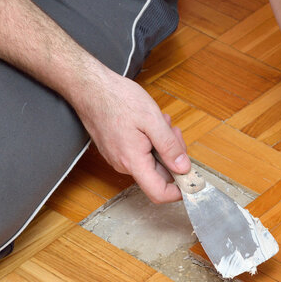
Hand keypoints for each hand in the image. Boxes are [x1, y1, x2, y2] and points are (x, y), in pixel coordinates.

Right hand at [71, 70, 190, 202]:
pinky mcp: (116, 151)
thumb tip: (183, 168)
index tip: (191, 179)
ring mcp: (118, 159)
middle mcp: (124, 165)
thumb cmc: (117, 98)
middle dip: (172, 156)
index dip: (178, 191)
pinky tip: (148, 124)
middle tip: (172, 131)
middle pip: (158, 175)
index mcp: (133, 161)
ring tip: (158, 121)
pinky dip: (150, 141)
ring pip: (151, 162)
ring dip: (161, 145)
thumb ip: (169, 147)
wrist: (90, 88)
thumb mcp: (152, 119)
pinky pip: (140, 154)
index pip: (158, 193)